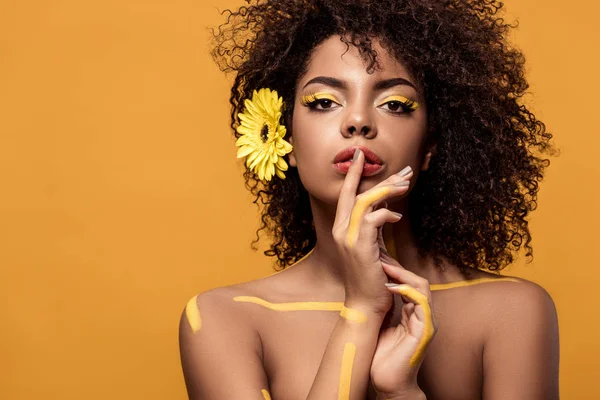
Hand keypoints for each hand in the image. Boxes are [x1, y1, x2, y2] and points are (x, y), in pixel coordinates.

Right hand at [332, 148, 413, 315]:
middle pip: (356, 193)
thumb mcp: (371, 246)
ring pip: (365, 201)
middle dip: (379, 178)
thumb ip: (373, 227)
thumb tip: (386, 209)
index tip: (361, 156)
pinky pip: (373, 219)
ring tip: (405, 185)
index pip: (347, 194)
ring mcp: (348, 238)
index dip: (353, 174)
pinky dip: (386, 214)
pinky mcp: (359, 246)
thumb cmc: (370, 276)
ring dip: (387, 190)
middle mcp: (341, 230)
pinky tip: (397, 217)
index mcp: (342, 228)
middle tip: (402, 170)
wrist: (364, 304)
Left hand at [369, 258, 437, 395]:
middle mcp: (422, 315)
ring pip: (422, 288)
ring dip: (403, 275)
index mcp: (412, 313)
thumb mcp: (381, 325)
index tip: (376, 260)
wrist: (389, 384)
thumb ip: (381, 308)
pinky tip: (391, 287)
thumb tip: (368, 289)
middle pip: (417, 281)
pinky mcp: (425, 331)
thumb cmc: (383, 358)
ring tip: (385, 267)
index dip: (394, 270)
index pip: (408, 282)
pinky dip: (408, 291)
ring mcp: (426, 322)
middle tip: (379, 258)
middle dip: (398, 267)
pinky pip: (422, 303)